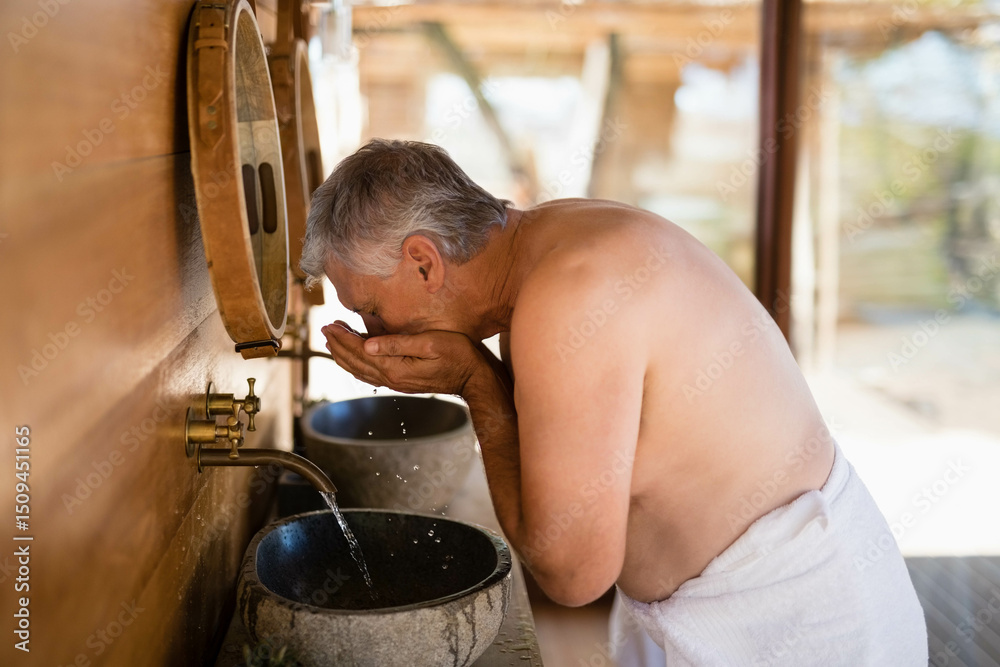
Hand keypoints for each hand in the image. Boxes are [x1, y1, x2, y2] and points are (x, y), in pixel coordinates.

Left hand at [321, 321, 484, 394]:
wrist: (474, 378)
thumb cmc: (458, 355)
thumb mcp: (430, 343)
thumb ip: (397, 343)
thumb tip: (367, 343)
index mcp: (395, 367)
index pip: (360, 351)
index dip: (342, 338)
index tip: (329, 325)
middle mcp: (392, 378)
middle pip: (355, 362)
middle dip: (338, 346)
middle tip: (325, 329)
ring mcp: (397, 382)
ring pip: (361, 369)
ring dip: (345, 355)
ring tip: (333, 341)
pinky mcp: (403, 381)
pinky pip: (372, 373)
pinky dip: (358, 364)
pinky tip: (356, 357)